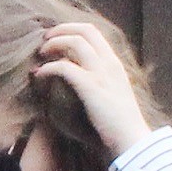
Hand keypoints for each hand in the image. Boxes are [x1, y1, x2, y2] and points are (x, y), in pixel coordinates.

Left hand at [33, 22, 153, 158]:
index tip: (57, 37)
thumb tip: (79, 78)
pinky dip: (48, 68)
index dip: (71, 29)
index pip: (93, 32)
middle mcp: (109, 63)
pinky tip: (40, 75)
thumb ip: (100, 82)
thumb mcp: (113, 95)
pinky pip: (64, 67)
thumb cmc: (120, 126)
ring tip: (40, 55)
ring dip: (53, 44)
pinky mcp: (90, 87)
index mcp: (115, 64)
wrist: (131, 142)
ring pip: (74, 42)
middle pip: (84, 30)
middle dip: (60, 30)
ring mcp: (101, 73)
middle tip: (45, 40)